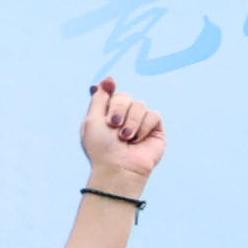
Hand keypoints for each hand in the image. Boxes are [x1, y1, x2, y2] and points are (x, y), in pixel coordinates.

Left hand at [81, 78, 166, 194]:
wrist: (118, 166)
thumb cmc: (101, 147)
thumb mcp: (92, 120)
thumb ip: (99, 99)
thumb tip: (105, 81)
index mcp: (104, 115)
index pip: (109, 93)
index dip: (109, 86)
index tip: (109, 83)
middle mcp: (122, 116)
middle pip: (124, 96)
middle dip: (118, 108)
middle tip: (113, 125)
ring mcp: (139, 122)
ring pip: (140, 105)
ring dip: (130, 122)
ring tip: (125, 138)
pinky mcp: (155, 129)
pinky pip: (153, 115)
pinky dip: (143, 127)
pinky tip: (137, 140)